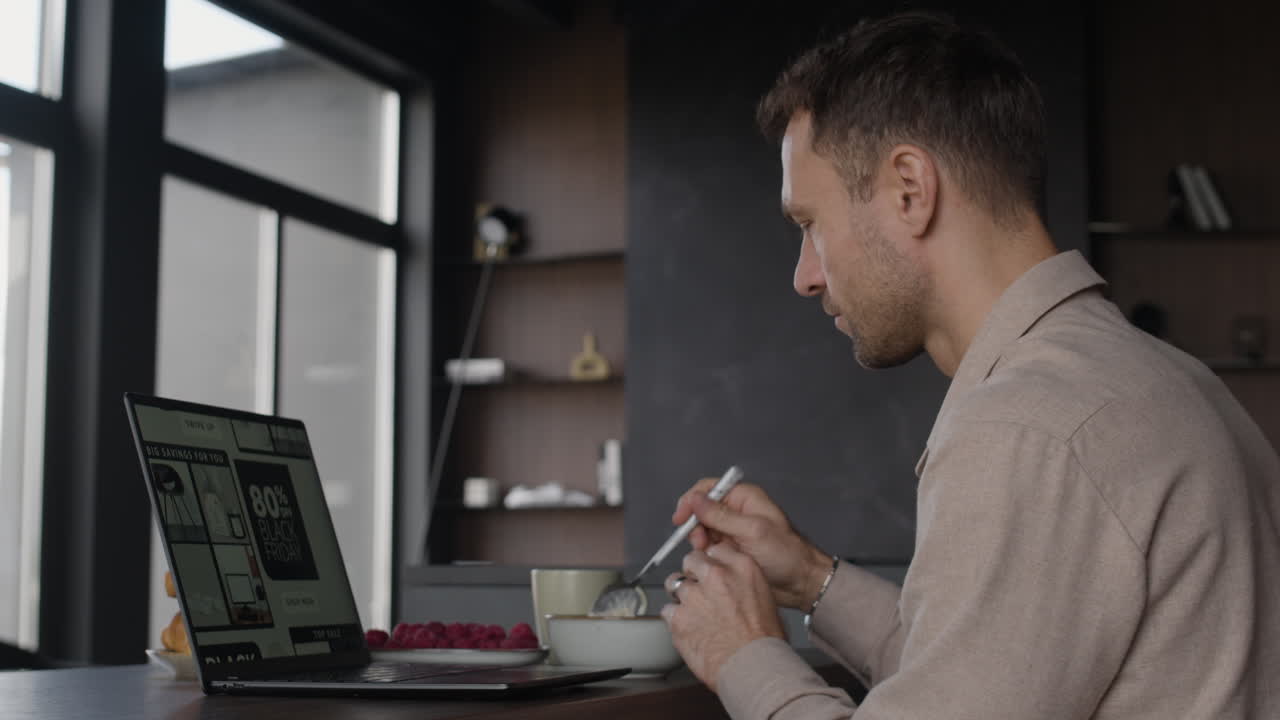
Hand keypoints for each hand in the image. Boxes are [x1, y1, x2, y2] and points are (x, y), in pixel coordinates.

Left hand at [661, 543, 784, 691]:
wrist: (753, 666)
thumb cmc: (764, 640)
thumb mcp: (765, 598)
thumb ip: (742, 582)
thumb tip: (732, 583)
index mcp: (741, 568)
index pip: (715, 549)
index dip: (711, 561)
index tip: (711, 571)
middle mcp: (715, 576)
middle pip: (691, 560)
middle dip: (693, 574)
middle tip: (700, 591)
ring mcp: (693, 595)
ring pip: (675, 584)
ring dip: (682, 597)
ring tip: (695, 613)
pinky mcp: (678, 617)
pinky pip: (667, 611)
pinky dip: (675, 619)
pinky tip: (689, 628)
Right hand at [673, 479, 830, 608]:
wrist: (799, 582)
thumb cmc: (786, 555)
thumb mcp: (752, 532)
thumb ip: (722, 516)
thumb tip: (696, 500)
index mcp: (745, 498)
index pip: (709, 489)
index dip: (691, 501)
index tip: (681, 518)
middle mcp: (737, 510)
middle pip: (702, 509)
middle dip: (695, 524)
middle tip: (699, 542)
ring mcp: (733, 529)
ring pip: (703, 528)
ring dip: (700, 539)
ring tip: (709, 552)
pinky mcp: (731, 546)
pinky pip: (709, 544)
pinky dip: (706, 551)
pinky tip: (713, 559)